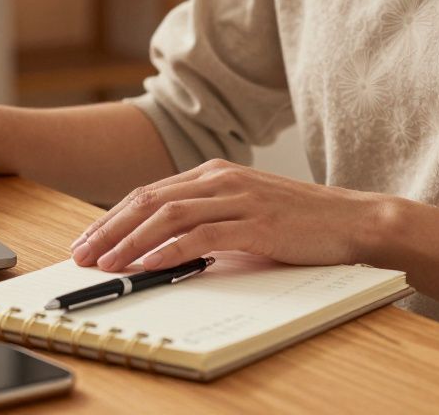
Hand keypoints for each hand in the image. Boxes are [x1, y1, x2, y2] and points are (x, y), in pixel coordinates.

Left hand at [69, 159, 389, 271]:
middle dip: (108, 229)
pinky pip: (201, 235)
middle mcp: (220, 179)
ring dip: (129, 240)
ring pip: (167, 215)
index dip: (112, 218)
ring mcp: (238, 197)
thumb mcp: (244, 215)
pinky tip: (148, 264)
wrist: (355, 221)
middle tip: (82, 254)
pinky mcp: (256, 222)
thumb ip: (206, 223)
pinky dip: (168, 250)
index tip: (88, 241)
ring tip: (105, 262)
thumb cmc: (301, 223)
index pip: (148, 194)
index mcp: (213, 174)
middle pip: (147, 200)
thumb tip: (161, 251)